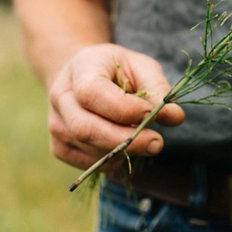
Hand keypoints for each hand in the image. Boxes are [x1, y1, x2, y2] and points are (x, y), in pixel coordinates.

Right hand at [47, 43, 184, 169]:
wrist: (84, 78)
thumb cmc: (117, 71)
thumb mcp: (141, 67)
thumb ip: (157, 89)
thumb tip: (175, 116)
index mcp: (79, 69)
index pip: (92, 93)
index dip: (123, 108)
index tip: (151, 113)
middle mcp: (60, 97)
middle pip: (85, 128)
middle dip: (125, 140)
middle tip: (157, 143)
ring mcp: (56, 124)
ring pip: (89, 149)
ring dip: (123, 151)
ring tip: (144, 139)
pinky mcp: (59, 147)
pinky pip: (89, 163)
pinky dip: (113, 160)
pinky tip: (124, 145)